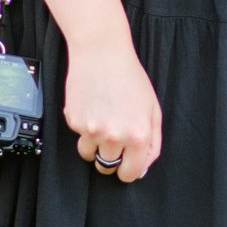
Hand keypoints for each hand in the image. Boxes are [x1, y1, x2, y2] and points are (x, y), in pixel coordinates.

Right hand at [62, 36, 162, 182]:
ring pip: (89, 155)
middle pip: (107, 169)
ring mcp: (91, 130)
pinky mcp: (73, 121)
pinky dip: (85, 126)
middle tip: (115, 139)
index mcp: (138, 135)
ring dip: (95, 145)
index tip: (127, 164)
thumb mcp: (153, 110)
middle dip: (111, 160)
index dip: (129, 170)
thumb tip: (141, 168)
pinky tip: (93, 106)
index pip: (130, 174)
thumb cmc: (130, 78)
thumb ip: (152, 142)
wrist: (101, 53)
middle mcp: (113, 136)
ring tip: (103, 120)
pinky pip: (79, 135)